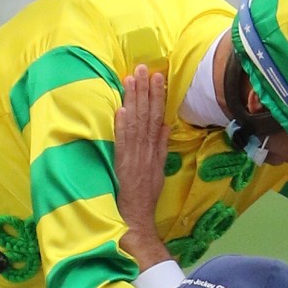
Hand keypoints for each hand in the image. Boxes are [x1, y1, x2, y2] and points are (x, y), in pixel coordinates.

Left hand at [115, 64, 171, 267]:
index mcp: (154, 151)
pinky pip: (123, 141)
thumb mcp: (159, 170)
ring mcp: (134, 157)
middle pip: (147, 115)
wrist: (136, 219)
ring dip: (134, 100)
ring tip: (132, 78)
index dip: (156, 96)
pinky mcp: (123, 164)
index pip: (156, 117)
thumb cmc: (144, 197)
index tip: (156, 76)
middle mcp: (146, 151)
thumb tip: (165, 126)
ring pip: (135, 123)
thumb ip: (162, 148)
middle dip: (146, 90)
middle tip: (144, 68)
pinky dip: (123, 125)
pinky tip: (122, 109)